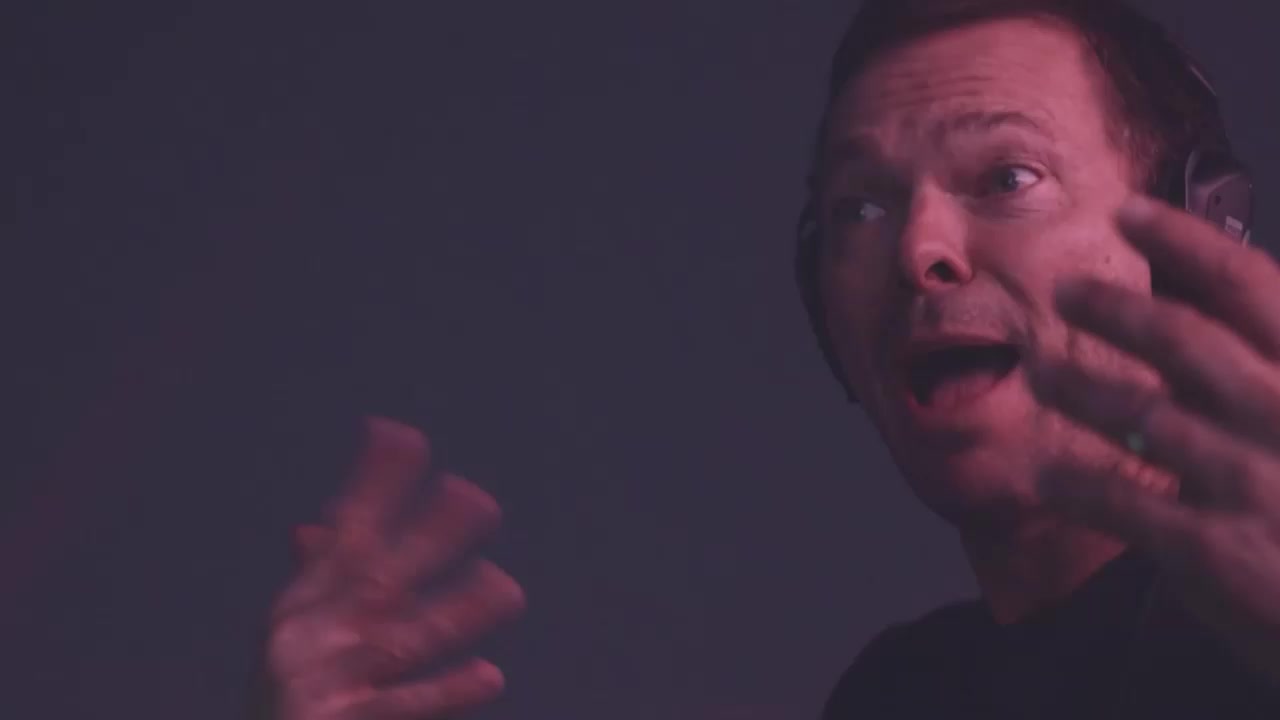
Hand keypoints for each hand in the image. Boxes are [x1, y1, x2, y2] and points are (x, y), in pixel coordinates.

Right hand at [259, 417, 525, 718]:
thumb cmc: (287, 700)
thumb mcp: (292, 636)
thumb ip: (312, 581)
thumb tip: (309, 527)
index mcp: (301, 605)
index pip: (342, 533)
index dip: (372, 483)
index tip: (401, 435)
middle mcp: (313, 634)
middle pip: (380, 574)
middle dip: (429, 536)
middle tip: (480, 501)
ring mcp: (327, 681)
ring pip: (405, 640)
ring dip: (457, 612)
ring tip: (507, 590)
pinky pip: (405, 704)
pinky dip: (446, 691)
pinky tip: (490, 675)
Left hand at [1027, 194, 1279, 683]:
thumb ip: (1274, 369)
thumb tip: (1226, 308)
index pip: (1251, 289)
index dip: (1187, 243)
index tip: (1131, 212)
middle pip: (1183, 340)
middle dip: (1114, 308)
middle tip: (1065, 290)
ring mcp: (1251, 482)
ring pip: (1141, 411)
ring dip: (1080, 383)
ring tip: (1040, 370)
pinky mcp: (1216, 550)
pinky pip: (1122, 500)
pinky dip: (1074, 481)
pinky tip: (1044, 471)